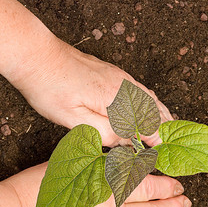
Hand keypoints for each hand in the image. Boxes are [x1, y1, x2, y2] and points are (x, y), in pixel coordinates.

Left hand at [10, 39, 172, 146]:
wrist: (38, 56)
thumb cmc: (50, 88)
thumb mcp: (73, 120)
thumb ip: (103, 133)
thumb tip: (125, 141)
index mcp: (115, 99)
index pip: (145, 123)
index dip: (154, 139)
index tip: (160, 151)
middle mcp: (123, 85)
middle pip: (153, 108)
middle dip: (163, 125)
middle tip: (169, 141)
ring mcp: (120, 77)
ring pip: (149, 97)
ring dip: (160, 112)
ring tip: (168, 124)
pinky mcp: (113, 73)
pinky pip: (140, 88)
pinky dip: (150, 100)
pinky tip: (150, 104)